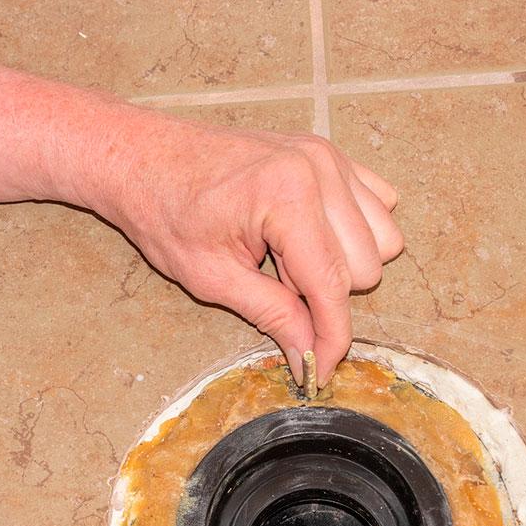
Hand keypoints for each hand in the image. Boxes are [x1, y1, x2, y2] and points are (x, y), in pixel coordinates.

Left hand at [82, 110, 401, 383]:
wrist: (144, 158)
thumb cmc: (164, 211)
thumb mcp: (210, 276)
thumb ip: (270, 313)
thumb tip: (310, 353)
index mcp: (287, 196)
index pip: (331, 286)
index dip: (330, 337)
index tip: (321, 370)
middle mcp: (318, 169)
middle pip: (364, 267)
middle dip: (324, 295)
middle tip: (271, 287)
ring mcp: (329, 157)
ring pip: (382, 239)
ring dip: (342, 264)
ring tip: (284, 260)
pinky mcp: (330, 154)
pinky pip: (379, 207)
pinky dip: (353, 232)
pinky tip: (305, 237)